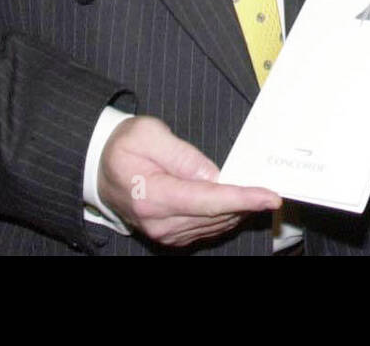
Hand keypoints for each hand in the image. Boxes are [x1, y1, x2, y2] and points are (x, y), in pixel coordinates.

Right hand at [97, 115, 280, 246]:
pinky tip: (237, 202)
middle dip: (247, 202)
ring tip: (258, 193)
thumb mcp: (149, 135)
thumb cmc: (123, 146)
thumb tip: (215, 174)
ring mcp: (164, 232)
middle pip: (216, 215)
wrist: (99, 167)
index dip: (242, 198)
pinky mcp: (170, 235)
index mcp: (153, 196)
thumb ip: (183, 155)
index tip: (269, 196)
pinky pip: (205, 228)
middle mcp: (160, 222)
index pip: (208, 200)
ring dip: (238, 210)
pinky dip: (225, 215)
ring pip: (214, 224)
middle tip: (271, 188)